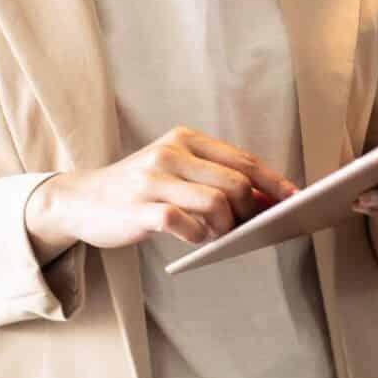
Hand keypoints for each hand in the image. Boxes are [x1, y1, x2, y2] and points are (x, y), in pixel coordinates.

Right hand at [32, 125, 299, 250]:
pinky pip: (183, 224)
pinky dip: (197, 236)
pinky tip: (193, 238)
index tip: (296, 199)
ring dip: (225, 227)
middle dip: (250, 210)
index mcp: (184, 139)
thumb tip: (269, 200)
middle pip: (236, 183)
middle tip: (244, 226)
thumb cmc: (139, 189)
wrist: (82, 199)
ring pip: (216, 204)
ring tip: (215, 234)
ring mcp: (152, 180)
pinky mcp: (138, 208)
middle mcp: (169, 154)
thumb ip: (216, 179)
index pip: (243, 160)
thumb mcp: (175, 171)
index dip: (274, 182)